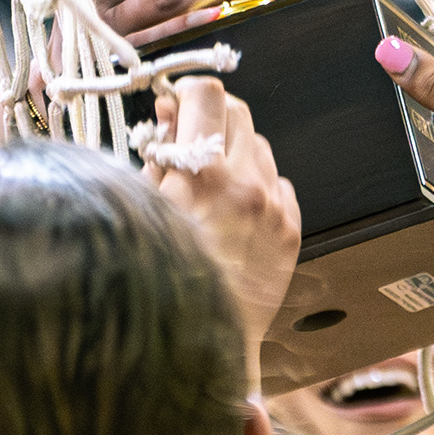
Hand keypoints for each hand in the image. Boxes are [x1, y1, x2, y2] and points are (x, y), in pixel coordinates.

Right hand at [149, 78, 298, 351]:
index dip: (186, 93)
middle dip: (210, 117)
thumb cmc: (159, 278)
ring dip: (234, 152)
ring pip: (259, 145)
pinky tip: (235, 213)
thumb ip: (156, 157)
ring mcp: (273, 206)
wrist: (200, 341)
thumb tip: (167, 114)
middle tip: (189, 141)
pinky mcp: (291, 228)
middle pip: (236, 110)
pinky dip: (258, 185)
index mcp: (200, 172)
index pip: (205, 93)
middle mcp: (244, 182)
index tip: (174, 107)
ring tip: (210, 186)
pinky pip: (278, 181)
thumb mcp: (142, 208)